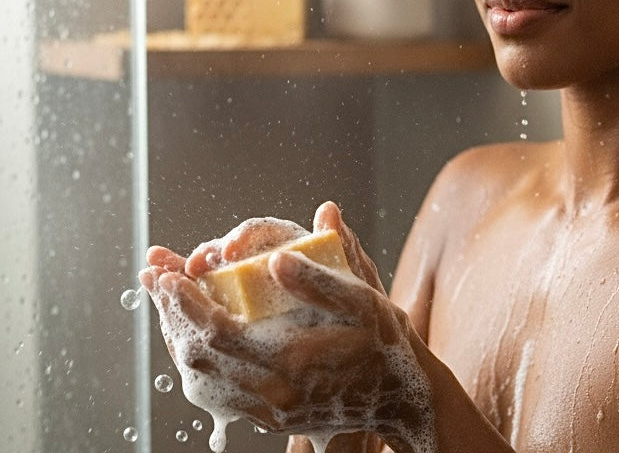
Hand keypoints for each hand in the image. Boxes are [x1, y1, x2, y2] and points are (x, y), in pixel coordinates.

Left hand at [139, 205, 431, 451]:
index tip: (168, 274)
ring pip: (202, 381)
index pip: (217, 332)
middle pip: (199, 358)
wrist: (402, 396)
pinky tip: (195, 341)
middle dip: (172, 316)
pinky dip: (197, 365)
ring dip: (178, 340)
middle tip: (157, 280)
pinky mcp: (273, 417)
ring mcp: (271, 410)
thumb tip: (275, 260)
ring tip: (167, 305)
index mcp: (291, 360)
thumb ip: (317, 281)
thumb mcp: (361, 300)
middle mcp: (274, 392)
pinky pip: (218, 396)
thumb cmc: (384, 341)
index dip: (186, 303)